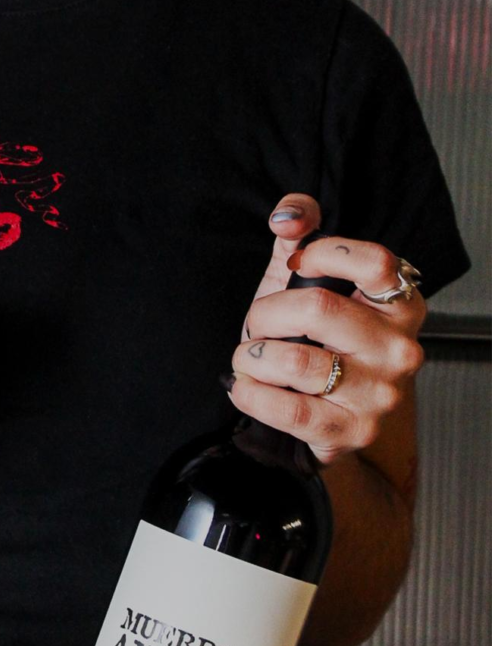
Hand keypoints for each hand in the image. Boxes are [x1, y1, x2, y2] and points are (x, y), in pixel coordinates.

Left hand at [227, 194, 424, 464]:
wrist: (332, 419)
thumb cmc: (319, 344)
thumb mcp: (311, 285)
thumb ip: (301, 236)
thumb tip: (288, 214)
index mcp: (402, 304)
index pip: (374, 261)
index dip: (323, 254)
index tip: (294, 265)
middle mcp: (399, 349)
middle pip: (318, 309)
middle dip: (266, 313)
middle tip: (256, 325)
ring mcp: (379, 394)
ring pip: (295, 362)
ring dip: (252, 358)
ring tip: (248, 360)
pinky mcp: (351, 431)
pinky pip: (287, 409)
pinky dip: (250, 394)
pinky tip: (243, 386)